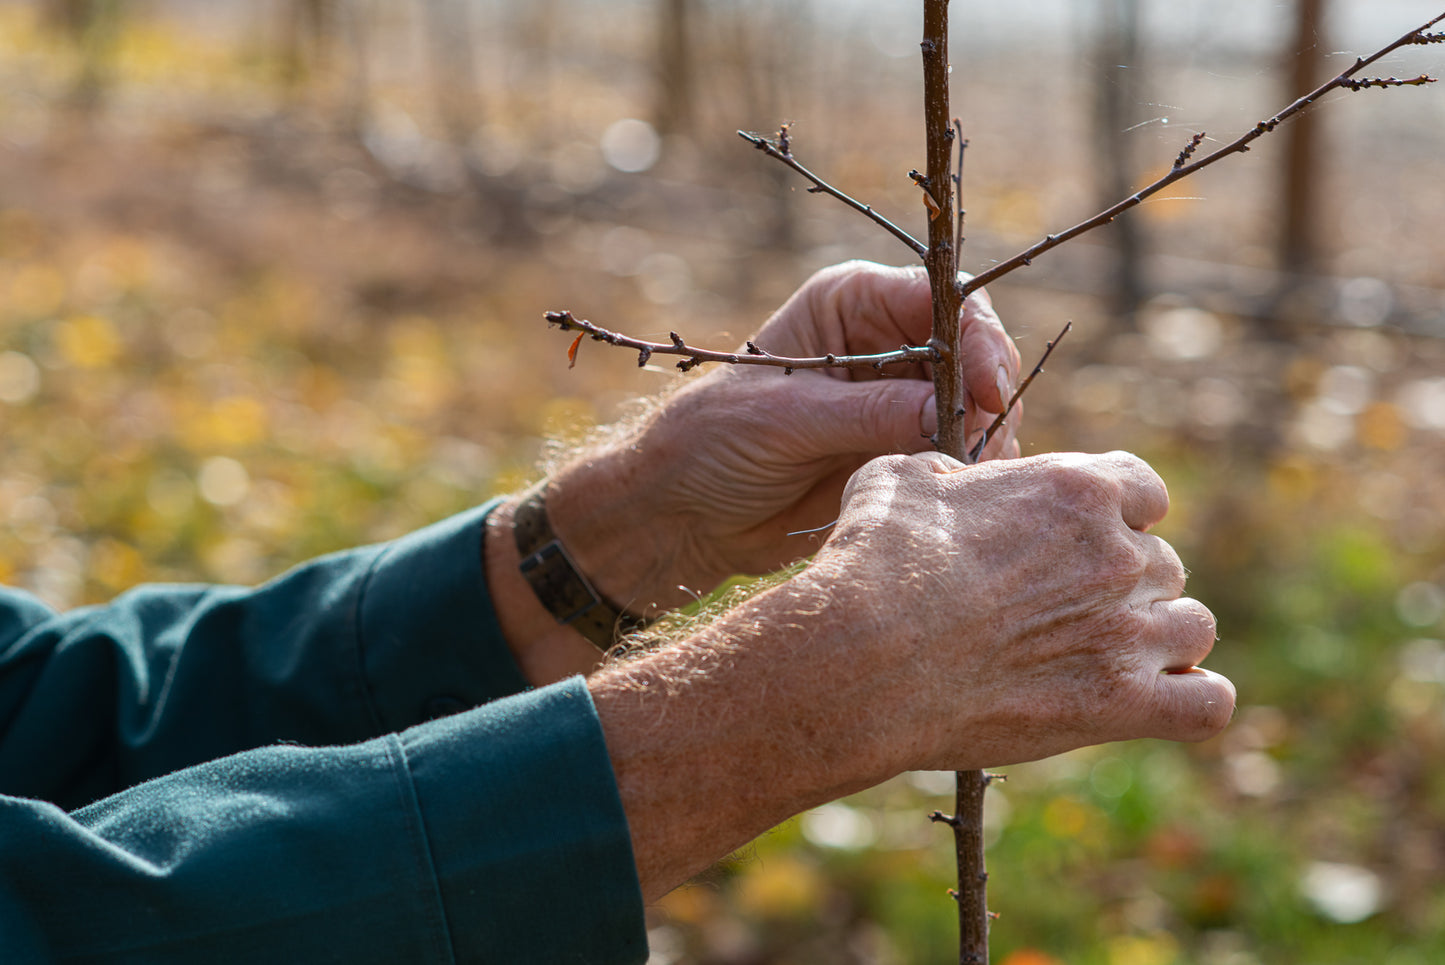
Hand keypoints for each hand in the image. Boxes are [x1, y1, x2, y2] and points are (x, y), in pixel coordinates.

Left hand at [546, 260, 1020, 610]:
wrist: (684, 516)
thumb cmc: (711, 444)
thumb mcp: (785, 420)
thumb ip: (870, 413)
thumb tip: (952, 413)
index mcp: (851, 305)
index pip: (943, 301)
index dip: (978, 340)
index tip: (990, 392)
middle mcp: (887, 342)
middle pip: (976, 353)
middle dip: (990, 399)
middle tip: (982, 449)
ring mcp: (901, 399)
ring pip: (981, 408)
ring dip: (986, 441)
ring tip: (966, 478)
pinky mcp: (904, 452)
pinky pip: (961, 455)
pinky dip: (971, 474)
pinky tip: (959, 496)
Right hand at [808, 449, 1234, 772]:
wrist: (867, 653)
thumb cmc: (875, 561)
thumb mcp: (897, 480)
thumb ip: (944, 472)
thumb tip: (947, 480)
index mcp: (1076, 490)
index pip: (1143, 487)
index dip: (1117, 512)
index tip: (1080, 537)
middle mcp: (1117, 555)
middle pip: (1160, 563)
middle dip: (1120, 584)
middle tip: (1060, 612)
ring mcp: (1128, 633)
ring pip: (1194, 628)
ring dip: (1160, 640)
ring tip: (1106, 658)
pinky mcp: (1124, 706)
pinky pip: (1208, 704)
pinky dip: (1193, 702)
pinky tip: (1155, 703)